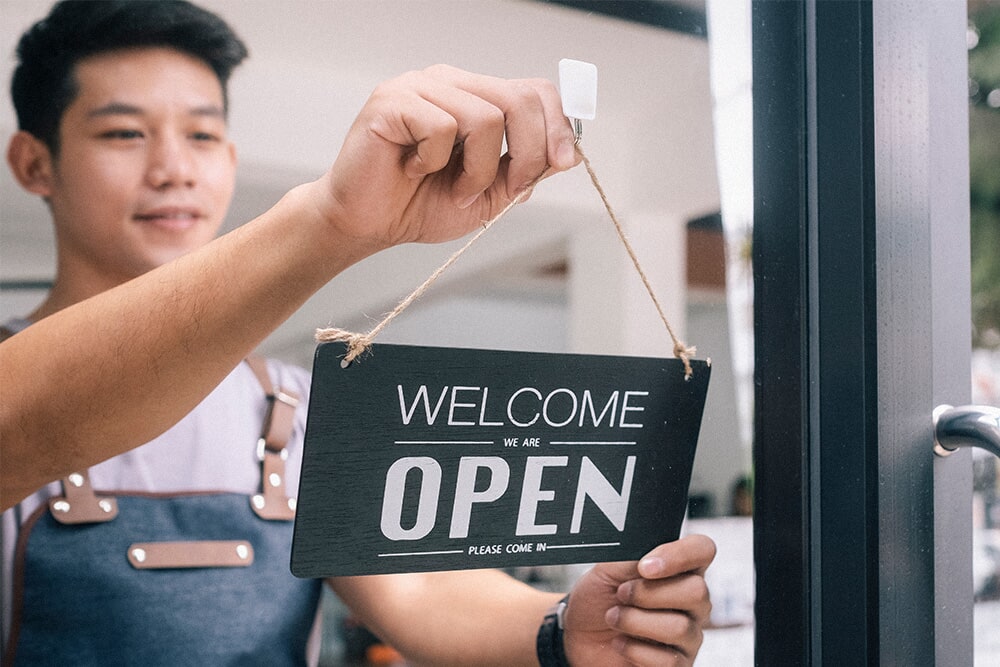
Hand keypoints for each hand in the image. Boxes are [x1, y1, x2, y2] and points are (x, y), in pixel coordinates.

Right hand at [310, 65, 579, 255]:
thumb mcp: (489, 196)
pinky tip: (413, 169)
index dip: (557, 124)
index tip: (563, 162)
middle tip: (510, 189)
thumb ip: (525, 172)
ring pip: (486, 117)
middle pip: (518, 99)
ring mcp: (419, 86)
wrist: (366, 224)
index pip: (534, 89)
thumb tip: (567, 154)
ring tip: (454, 188)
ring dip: (479, 170)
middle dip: (528, 153)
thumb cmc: (419, 205)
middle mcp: (450, 82)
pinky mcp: (391, 101)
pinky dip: (434, 161)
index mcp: (476, 96)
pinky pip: (442, 127)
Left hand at [562, 534, 715, 665]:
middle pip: (697, 591)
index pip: (702, 549)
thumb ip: (634, 556)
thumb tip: (651, 557)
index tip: (644, 567)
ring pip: (680, 627)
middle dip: (648, 593)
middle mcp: (692, 601)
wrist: (578, 635)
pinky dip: (634, 649)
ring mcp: (689, 635)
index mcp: (679, 569)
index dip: (679, 555)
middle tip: (621, 594)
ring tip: (614, 618)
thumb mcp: (608, 569)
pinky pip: (668, 660)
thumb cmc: (598, 598)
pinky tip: (621, 643)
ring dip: (634, 621)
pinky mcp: (679, 665)